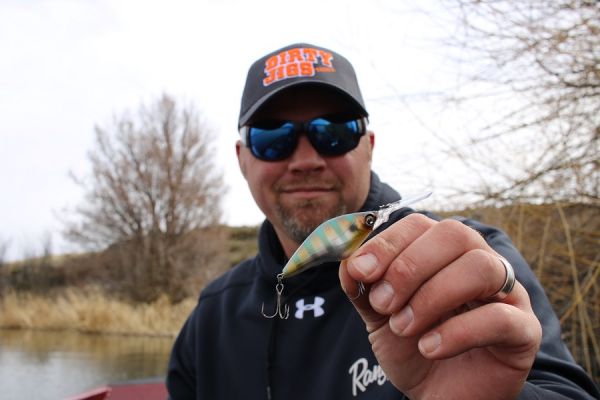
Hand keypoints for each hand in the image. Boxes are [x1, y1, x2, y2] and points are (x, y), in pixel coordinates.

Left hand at [339, 214, 541, 399]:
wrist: (437, 395)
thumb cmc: (412, 347)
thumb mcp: (378, 316)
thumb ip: (364, 288)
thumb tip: (348, 263)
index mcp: (443, 253)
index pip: (421, 224)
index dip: (388, 242)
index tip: (360, 271)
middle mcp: (479, 263)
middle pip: (454, 234)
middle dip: (409, 267)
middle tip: (383, 304)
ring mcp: (507, 294)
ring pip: (480, 267)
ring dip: (432, 296)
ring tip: (403, 327)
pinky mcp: (524, 332)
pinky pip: (500, 318)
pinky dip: (458, 332)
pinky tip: (429, 348)